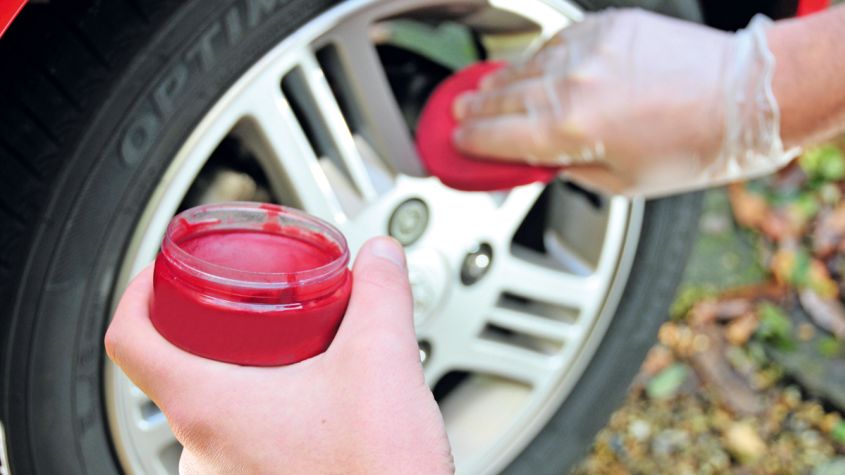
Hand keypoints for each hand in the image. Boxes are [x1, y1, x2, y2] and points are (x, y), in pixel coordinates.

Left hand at [105, 237, 453, 473]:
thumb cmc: (373, 473)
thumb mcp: (381, 361)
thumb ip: (381, 295)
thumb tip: (378, 257)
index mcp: (207, 409)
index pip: (130, 342)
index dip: (139, 295)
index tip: (161, 276)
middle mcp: (201, 452)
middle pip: (176, 370)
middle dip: (215, 330)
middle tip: (248, 307)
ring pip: (213, 409)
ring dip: (246, 373)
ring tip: (291, 352)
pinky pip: (239, 442)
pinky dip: (265, 411)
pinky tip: (312, 403)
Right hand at [453, 9, 792, 196]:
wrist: (746, 97)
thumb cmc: (694, 146)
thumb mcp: (621, 183)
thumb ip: (570, 168)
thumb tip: (542, 161)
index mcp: (571, 130)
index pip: (498, 136)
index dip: (470, 142)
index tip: (456, 143)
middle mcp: (572, 84)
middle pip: (502, 97)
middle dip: (475, 109)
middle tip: (457, 115)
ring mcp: (588, 49)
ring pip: (524, 66)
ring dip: (498, 81)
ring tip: (481, 90)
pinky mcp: (606, 26)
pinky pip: (555, 42)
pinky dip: (536, 58)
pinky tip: (527, 67)